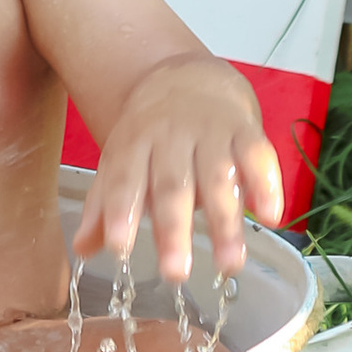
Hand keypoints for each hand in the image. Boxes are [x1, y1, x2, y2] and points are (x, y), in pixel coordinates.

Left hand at [70, 54, 282, 285]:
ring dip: (226, 222)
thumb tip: (82, 250)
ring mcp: (211, 132)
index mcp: (133, 143)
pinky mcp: (246, 131)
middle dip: (174, 230)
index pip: (123, 179)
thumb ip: (103, 206)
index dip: (119, 212)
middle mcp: (171, 136)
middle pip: (172, 184)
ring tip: (229, 264)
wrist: (187, 77)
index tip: (118, 248)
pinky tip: (269, 218)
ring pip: (219, 177)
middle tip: (175, 274)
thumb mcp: (120, 160)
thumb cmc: (150, 133)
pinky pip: (258, 156)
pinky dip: (267, 186)